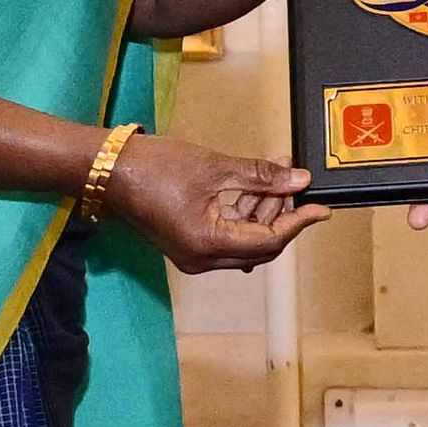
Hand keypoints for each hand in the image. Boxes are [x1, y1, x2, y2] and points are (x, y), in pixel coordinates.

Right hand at [93, 129, 327, 272]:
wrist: (107, 169)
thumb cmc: (155, 166)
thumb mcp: (215, 168)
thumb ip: (260, 177)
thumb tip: (299, 181)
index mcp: (209, 245)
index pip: (269, 241)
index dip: (297, 222)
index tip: (320, 207)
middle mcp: (202, 260)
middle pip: (260, 246)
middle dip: (280, 213)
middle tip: (291, 181)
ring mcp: (193, 255)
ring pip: (244, 241)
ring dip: (261, 210)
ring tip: (273, 173)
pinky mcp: (187, 245)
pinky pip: (226, 236)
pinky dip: (241, 213)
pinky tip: (251, 185)